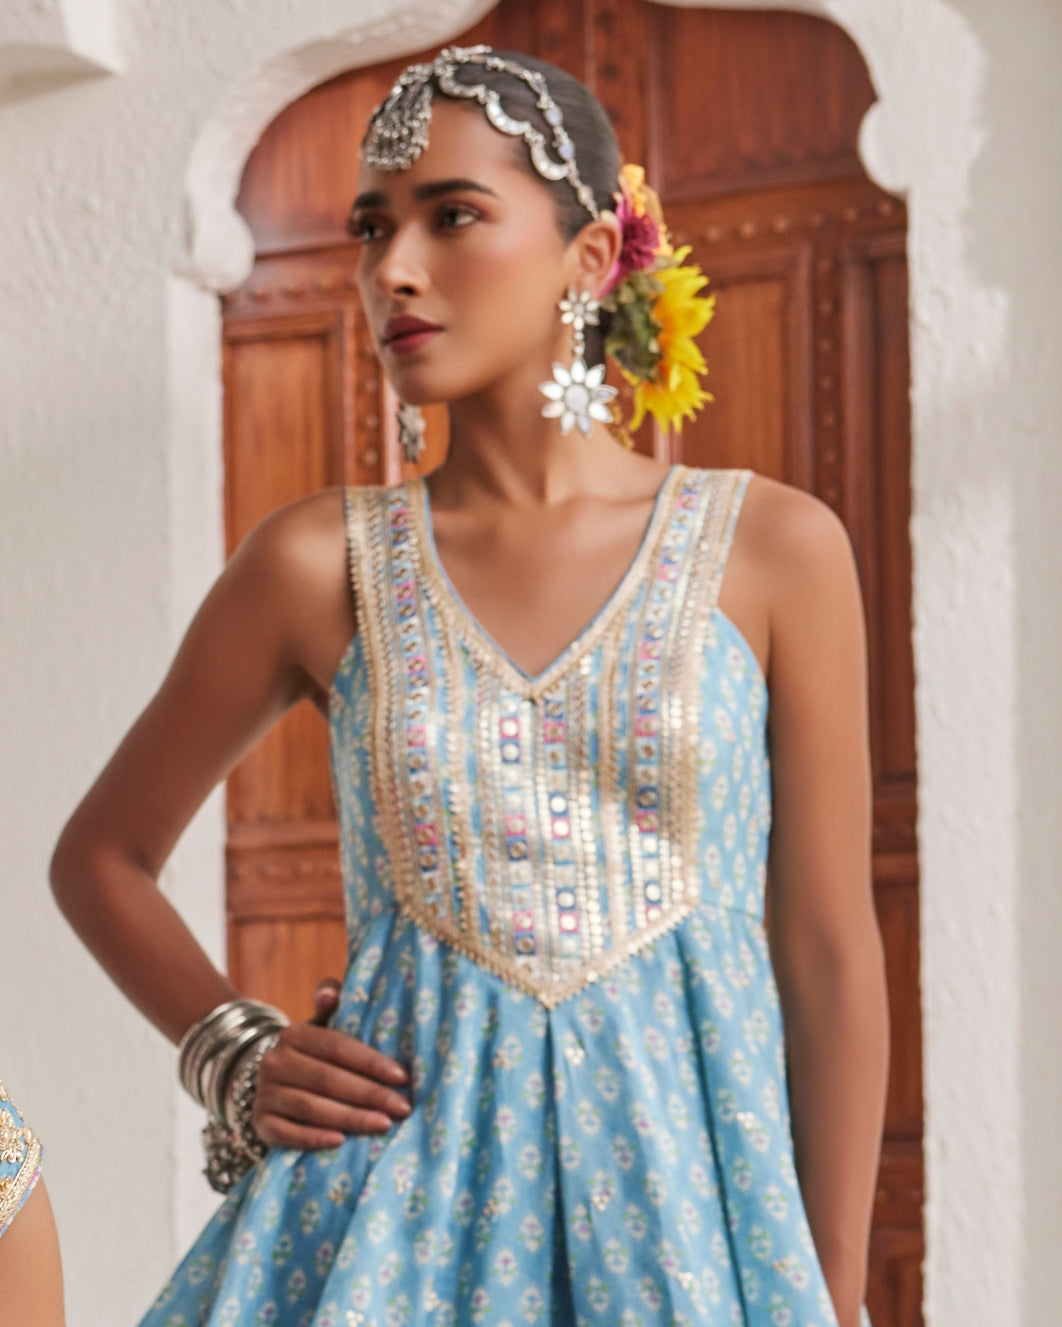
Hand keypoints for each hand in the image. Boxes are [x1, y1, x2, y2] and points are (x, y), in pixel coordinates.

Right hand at [253, 977, 410, 1149]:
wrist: (275, 1081)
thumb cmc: (316, 1053)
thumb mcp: (323, 1024)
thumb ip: (332, 1002)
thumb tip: (329, 994)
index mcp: (295, 1035)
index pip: (338, 1048)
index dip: (371, 1062)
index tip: (402, 1077)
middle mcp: (275, 1062)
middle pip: (328, 1080)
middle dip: (369, 1095)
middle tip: (402, 1108)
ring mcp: (265, 1094)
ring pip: (310, 1107)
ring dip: (350, 1118)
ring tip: (383, 1125)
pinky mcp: (261, 1123)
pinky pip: (287, 1134)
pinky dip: (313, 1139)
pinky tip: (340, 1142)